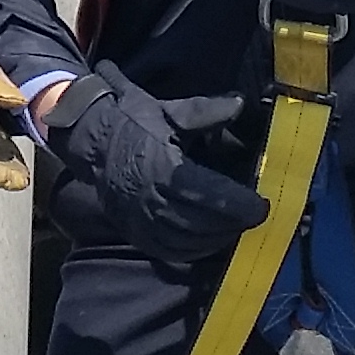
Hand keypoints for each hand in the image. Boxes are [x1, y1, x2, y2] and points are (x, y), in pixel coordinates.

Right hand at [33, 71, 269, 266]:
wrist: (91, 140)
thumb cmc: (132, 122)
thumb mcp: (169, 111)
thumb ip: (206, 111)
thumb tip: (239, 104)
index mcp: (163, 168)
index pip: (210, 196)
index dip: (240, 205)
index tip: (263, 205)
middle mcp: (152, 200)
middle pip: (203, 224)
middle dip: (234, 223)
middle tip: (255, 216)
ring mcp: (142, 220)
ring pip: (189, 241)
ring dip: (218, 238)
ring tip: (236, 226)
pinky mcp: (136, 232)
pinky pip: (170, 251)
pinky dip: (195, 250)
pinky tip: (211, 240)